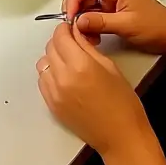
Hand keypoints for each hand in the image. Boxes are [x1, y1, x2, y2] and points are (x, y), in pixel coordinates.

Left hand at [36, 22, 151, 157]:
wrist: (120, 136)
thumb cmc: (122, 104)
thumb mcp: (110, 66)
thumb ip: (88, 47)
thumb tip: (76, 33)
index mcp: (80, 65)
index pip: (60, 36)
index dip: (65, 29)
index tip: (70, 29)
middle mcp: (63, 78)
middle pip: (50, 47)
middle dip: (60, 42)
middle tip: (73, 44)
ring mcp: (54, 93)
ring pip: (43, 63)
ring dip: (53, 58)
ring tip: (69, 62)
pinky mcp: (51, 105)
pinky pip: (43, 81)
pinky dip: (50, 74)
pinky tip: (65, 77)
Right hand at [63, 0, 165, 54]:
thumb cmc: (155, 27)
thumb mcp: (126, 25)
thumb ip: (100, 22)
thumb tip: (76, 21)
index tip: (69, 18)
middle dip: (76, 11)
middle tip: (74, 29)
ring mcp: (113, 1)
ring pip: (88, 6)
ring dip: (83, 20)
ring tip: (85, 37)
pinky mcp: (114, 12)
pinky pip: (95, 15)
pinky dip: (91, 25)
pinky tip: (93, 38)